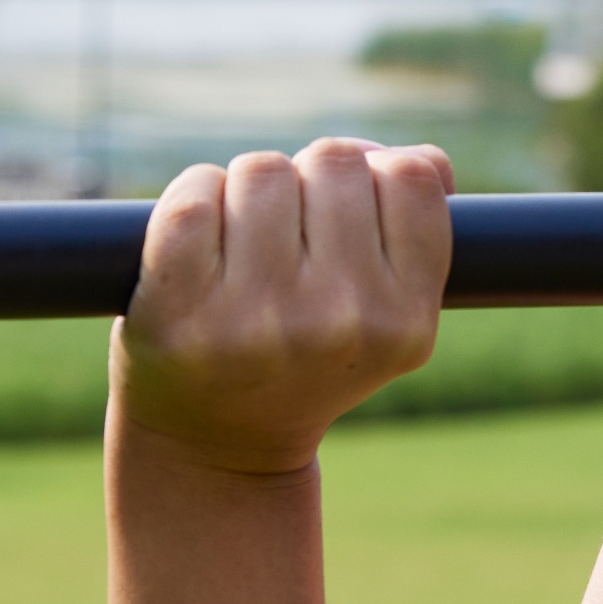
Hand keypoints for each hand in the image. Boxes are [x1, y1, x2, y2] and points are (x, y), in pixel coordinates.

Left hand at [114, 140, 452, 475]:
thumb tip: (423, 159)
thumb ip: (413, 227)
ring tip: (244, 244)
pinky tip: (200, 240)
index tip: (349, 218)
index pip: (411, 178)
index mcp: (404, 323)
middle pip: (333, 162)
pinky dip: (195, 195)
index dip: (377, 178)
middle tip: (290, 237)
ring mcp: (258, 317)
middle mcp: (339, 322)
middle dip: (309, 182)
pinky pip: (196, 192)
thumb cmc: (302, 354)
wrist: (214, 443)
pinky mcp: (180, 308)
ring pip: (264, 170)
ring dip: (249, 190)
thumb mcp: (382, 310)